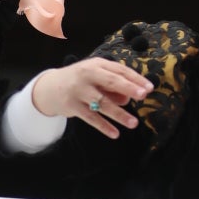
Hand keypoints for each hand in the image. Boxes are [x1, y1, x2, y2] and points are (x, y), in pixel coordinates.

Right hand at [30, 56, 150, 134]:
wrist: (49, 88)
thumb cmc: (80, 81)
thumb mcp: (96, 78)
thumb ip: (113, 87)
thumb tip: (128, 98)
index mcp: (97, 65)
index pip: (119, 70)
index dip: (135, 79)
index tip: (149, 88)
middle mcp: (87, 75)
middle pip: (111, 81)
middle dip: (129, 88)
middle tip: (143, 96)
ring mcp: (78, 91)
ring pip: (102, 103)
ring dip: (119, 114)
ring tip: (134, 123)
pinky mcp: (71, 106)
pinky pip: (91, 118)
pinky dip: (103, 126)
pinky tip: (115, 134)